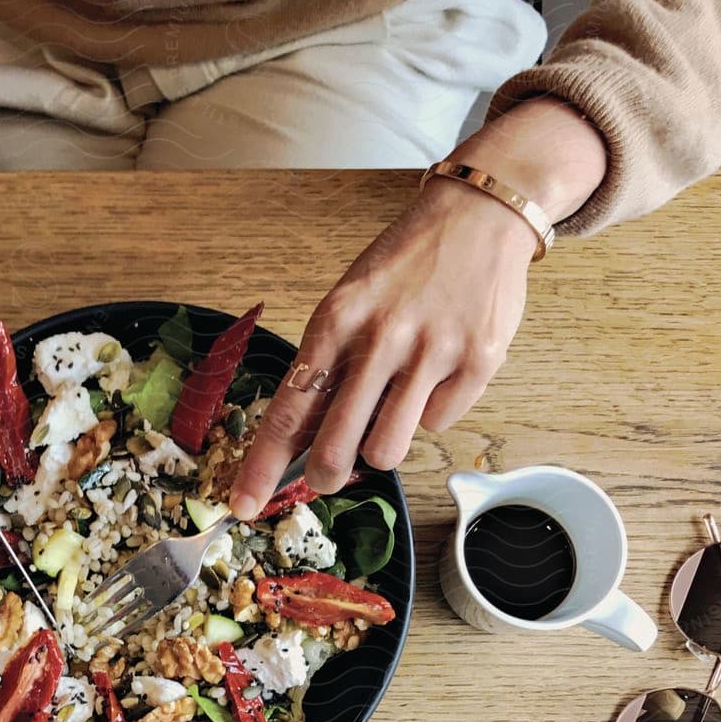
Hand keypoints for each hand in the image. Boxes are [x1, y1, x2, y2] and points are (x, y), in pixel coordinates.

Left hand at [229, 98, 606, 515]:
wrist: (480, 214)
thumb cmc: (404, 267)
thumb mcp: (349, 302)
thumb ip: (327, 367)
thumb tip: (301, 442)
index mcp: (336, 321)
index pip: (289, 410)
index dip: (262, 467)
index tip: (240, 506)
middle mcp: (381, 338)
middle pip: (336, 447)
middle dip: (325, 475)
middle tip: (327, 476)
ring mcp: (432, 351)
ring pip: (388, 450)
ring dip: (383, 446)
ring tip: (392, 409)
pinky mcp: (477, 361)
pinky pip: (440, 423)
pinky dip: (434, 409)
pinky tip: (439, 371)